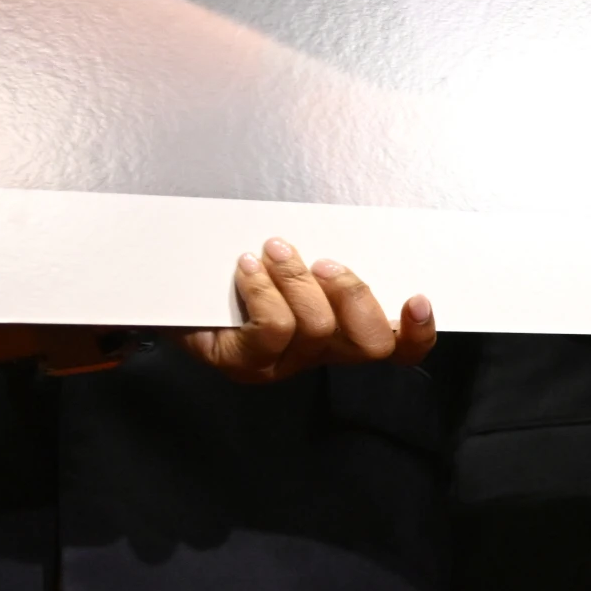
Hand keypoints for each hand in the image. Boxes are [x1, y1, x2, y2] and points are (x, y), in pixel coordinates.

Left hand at [177, 237, 436, 383]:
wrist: (172, 292)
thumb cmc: (240, 273)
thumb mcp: (292, 261)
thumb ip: (324, 254)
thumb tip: (350, 224)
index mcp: (344, 332)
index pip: (398, 348)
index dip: (418, 331)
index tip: (418, 298)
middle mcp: (320, 355)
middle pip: (372, 343)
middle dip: (356, 295)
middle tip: (327, 263)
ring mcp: (283, 365)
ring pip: (318, 327)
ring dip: (297, 278)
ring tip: (275, 249)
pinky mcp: (246, 365)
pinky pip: (272, 327)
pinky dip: (263, 289)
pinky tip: (248, 267)